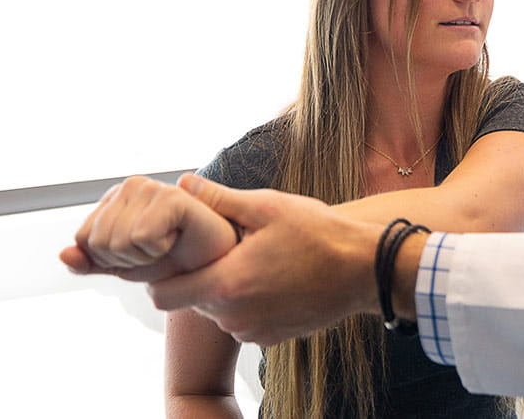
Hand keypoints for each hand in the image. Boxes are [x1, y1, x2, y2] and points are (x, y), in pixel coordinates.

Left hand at [60, 176, 237, 282]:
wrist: (219, 267)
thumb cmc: (177, 263)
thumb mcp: (127, 266)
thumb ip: (94, 261)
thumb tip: (63, 255)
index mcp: (117, 196)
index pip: (83, 240)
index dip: (110, 260)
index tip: (140, 254)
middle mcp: (132, 185)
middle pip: (97, 242)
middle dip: (126, 262)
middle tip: (157, 254)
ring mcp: (153, 187)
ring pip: (117, 242)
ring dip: (144, 259)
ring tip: (169, 247)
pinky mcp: (173, 198)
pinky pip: (141, 236)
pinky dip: (158, 252)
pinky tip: (177, 242)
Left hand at [147, 174, 383, 346]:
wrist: (363, 271)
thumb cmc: (317, 233)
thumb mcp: (266, 206)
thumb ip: (217, 198)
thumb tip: (181, 183)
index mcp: (226, 283)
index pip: (162, 295)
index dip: (159, 275)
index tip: (172, 254)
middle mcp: (234, 317)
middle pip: (190, 301)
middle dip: (195, 277)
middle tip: (218, 249)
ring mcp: (252, 333)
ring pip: (216, 312)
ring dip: (223, 290)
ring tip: (247, 261)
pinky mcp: (270, 340)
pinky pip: (241, 322)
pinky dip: (246, 304)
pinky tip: (267, 279)